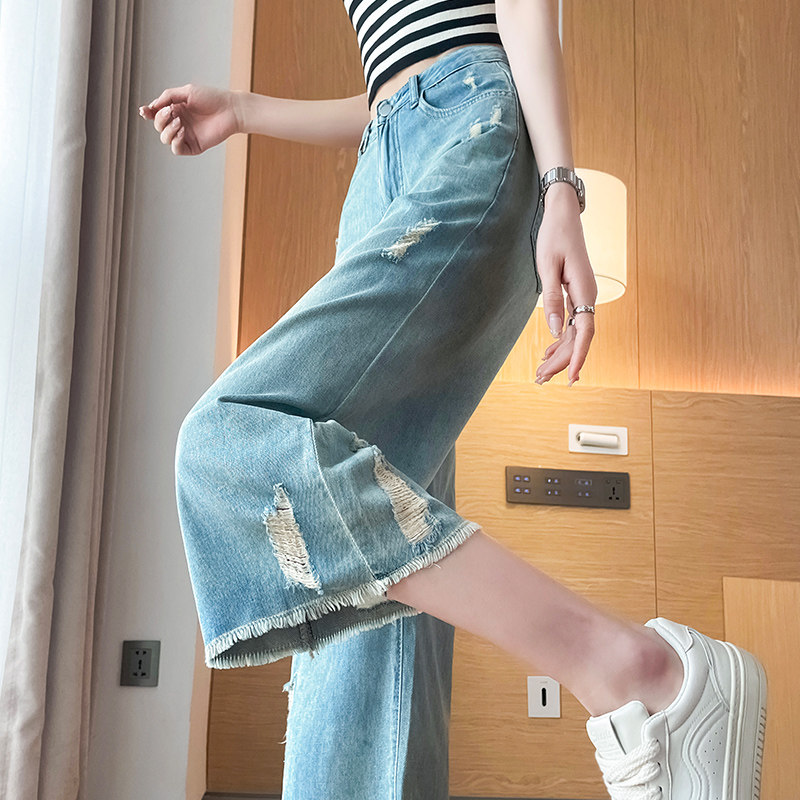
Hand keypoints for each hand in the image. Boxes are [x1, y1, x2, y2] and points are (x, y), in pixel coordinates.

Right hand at [138, 83, 241, 155]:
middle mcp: (179, 123)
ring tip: (180, 122)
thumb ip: (168, 97)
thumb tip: (151, 107)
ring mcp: (186, 135)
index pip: (156, 114)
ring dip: (168, 130)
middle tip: (171, 112)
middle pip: (158, 127)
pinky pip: (177, 149)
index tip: (144, 111)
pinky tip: (181, 132)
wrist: (230, 110)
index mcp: (176, 109)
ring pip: (165, 139)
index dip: (148, 113)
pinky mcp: (194, 146)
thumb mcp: (186, 92)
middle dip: (160, 119)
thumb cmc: (211, 98)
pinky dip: (175, 141)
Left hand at [533, 185, 597, 385]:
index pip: (585, 333)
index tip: (570, 378)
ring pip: (575, 333)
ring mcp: (583, 296)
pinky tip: (548, 352)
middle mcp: (588, 296)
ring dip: (559, 354)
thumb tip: (555, 331)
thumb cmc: (554, 236)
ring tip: (541, 373)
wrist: (563, 214)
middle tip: (540, 380)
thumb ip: (552, 299)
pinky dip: (560, 340)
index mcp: (585, 291)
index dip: (578, 357)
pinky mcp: (576, 293)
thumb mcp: (547, 267)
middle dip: (561, 361)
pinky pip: (571, 323)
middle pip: (579, 338)